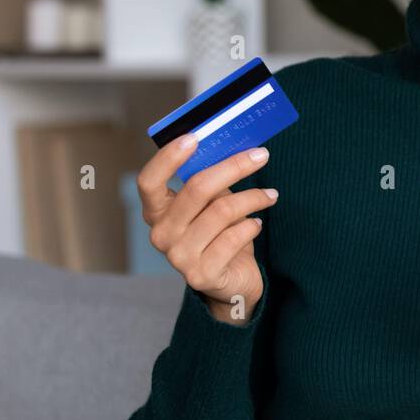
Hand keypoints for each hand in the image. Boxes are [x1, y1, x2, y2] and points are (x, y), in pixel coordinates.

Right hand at [136, 138, 278, 324]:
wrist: (232, 283)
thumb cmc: (221, 235)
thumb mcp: (212, 204)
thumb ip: (214, 181)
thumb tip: (237, 146)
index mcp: (157, 212)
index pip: (149, 181)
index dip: (168, 158)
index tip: (194, 137)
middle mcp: (161, 235)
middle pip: (197, 189)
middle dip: (234, 166)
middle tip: (261, 155)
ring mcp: (178, 257)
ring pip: (222, 211)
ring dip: (254, 197)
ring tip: (270, 195)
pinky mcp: (201, 275)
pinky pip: (234, 237)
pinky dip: (252, 225)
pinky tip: (257, 224)